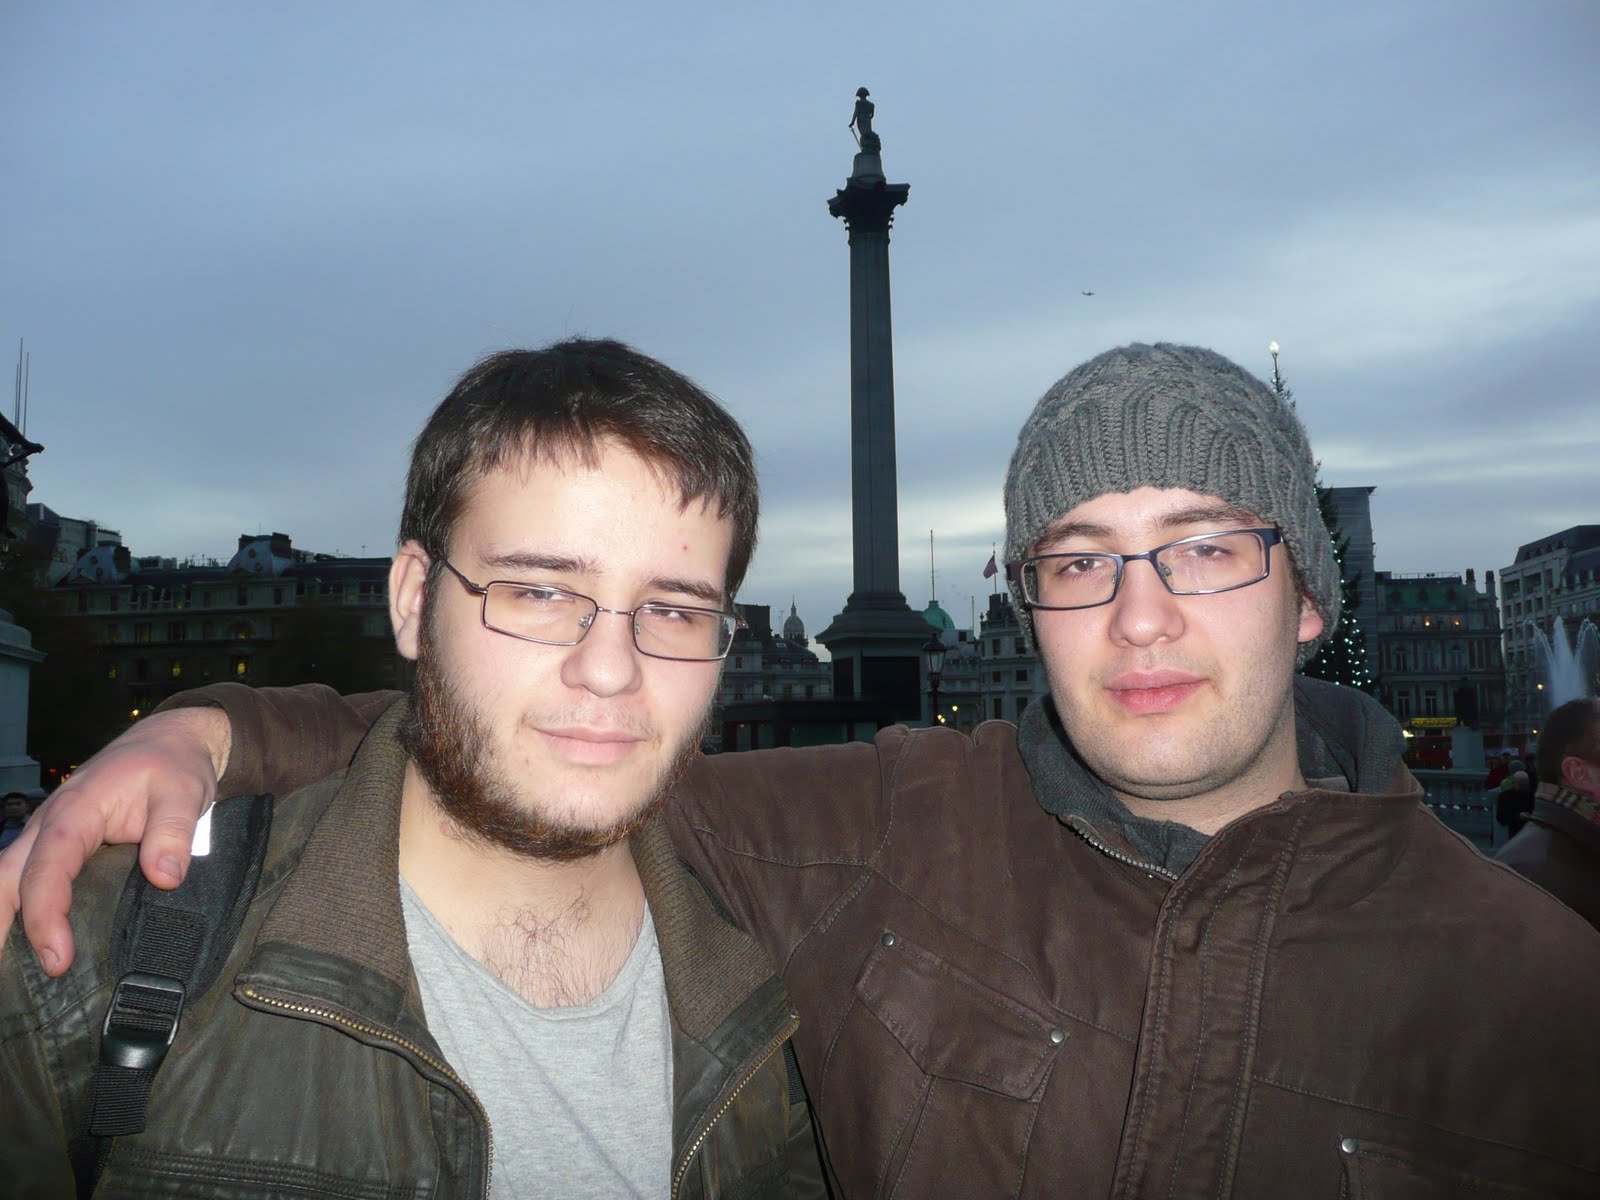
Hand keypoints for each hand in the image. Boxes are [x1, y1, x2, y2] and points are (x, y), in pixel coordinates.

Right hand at [0, 706, 230, 975]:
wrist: (168, 742)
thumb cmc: (171, 765)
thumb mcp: (184, 792)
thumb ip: (173, 832)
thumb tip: (165, 878)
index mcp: (75, 813)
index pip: (47, 869)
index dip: (45, 916)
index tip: (58, 958)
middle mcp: (48, 825)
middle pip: (4, 879)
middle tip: (10, 980)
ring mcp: (45, 836)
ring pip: (3, 880)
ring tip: (2, 973)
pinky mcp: (54, 847)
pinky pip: (23, 879)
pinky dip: (13, 910)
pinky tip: (19, 947)